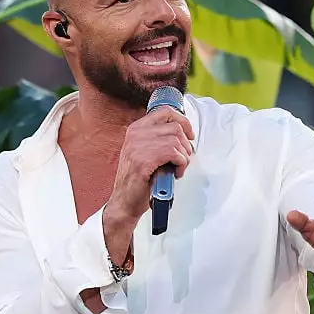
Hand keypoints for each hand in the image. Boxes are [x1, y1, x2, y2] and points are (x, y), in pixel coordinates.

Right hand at [104, 106, 194, 228]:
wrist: (124, 201)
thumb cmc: (137, 179)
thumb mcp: (144, 151)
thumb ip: (158, 139)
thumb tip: (184, 133)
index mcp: (136, 129)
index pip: (165, 112)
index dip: (183, 121)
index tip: (190, 134)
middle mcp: (136, 134)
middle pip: (175, 128)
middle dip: (186, 145)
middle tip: (183, 159)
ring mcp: (138, 147)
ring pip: (176, 141)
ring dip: (184, 157)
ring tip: (178, 168)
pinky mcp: (143, 161)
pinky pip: (174, 154)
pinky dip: (181, 164)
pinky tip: (176, 173)